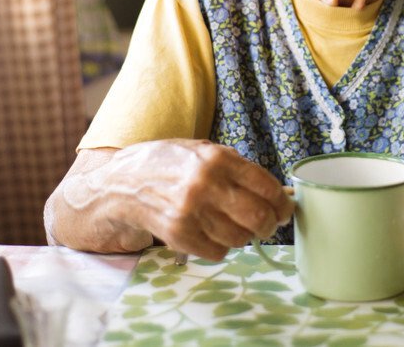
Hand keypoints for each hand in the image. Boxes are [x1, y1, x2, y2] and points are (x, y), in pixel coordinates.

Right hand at [57, 139, 293, 259]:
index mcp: (216, 158)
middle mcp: (205, 184)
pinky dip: (220, 246)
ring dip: (243, 236)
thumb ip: (238, 168)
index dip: (282, 202)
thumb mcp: (201, 151)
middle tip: (268, 224)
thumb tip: (279, 192)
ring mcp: (191, 212)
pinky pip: (218, 251)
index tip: (285, 208)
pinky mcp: (179, 236)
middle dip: (269, 224)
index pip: (266, 186)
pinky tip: (210, 233)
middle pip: (258, 217)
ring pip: (240, 238)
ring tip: (232, 225)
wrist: (118, 185)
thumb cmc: (166, 164)